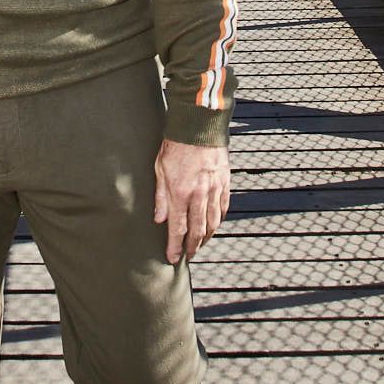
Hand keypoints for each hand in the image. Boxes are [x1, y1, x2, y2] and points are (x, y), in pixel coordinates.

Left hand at [153, 138, 230, 265]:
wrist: (199, 127)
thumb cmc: (175, 146)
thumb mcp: (160, 170)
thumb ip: (160, 197)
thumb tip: (159, 220)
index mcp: (180, 193)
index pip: (178, 228)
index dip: (175, 246)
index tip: (172, 257)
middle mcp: (199, 195)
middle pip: (197, 230)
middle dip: (192, 246)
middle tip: (188, 255)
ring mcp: (214, 190)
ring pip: (213, 222)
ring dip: (206, 236)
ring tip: (200, 244)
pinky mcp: (224, 183)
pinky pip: (223, 208)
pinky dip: (218, 220)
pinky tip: (214, 225)